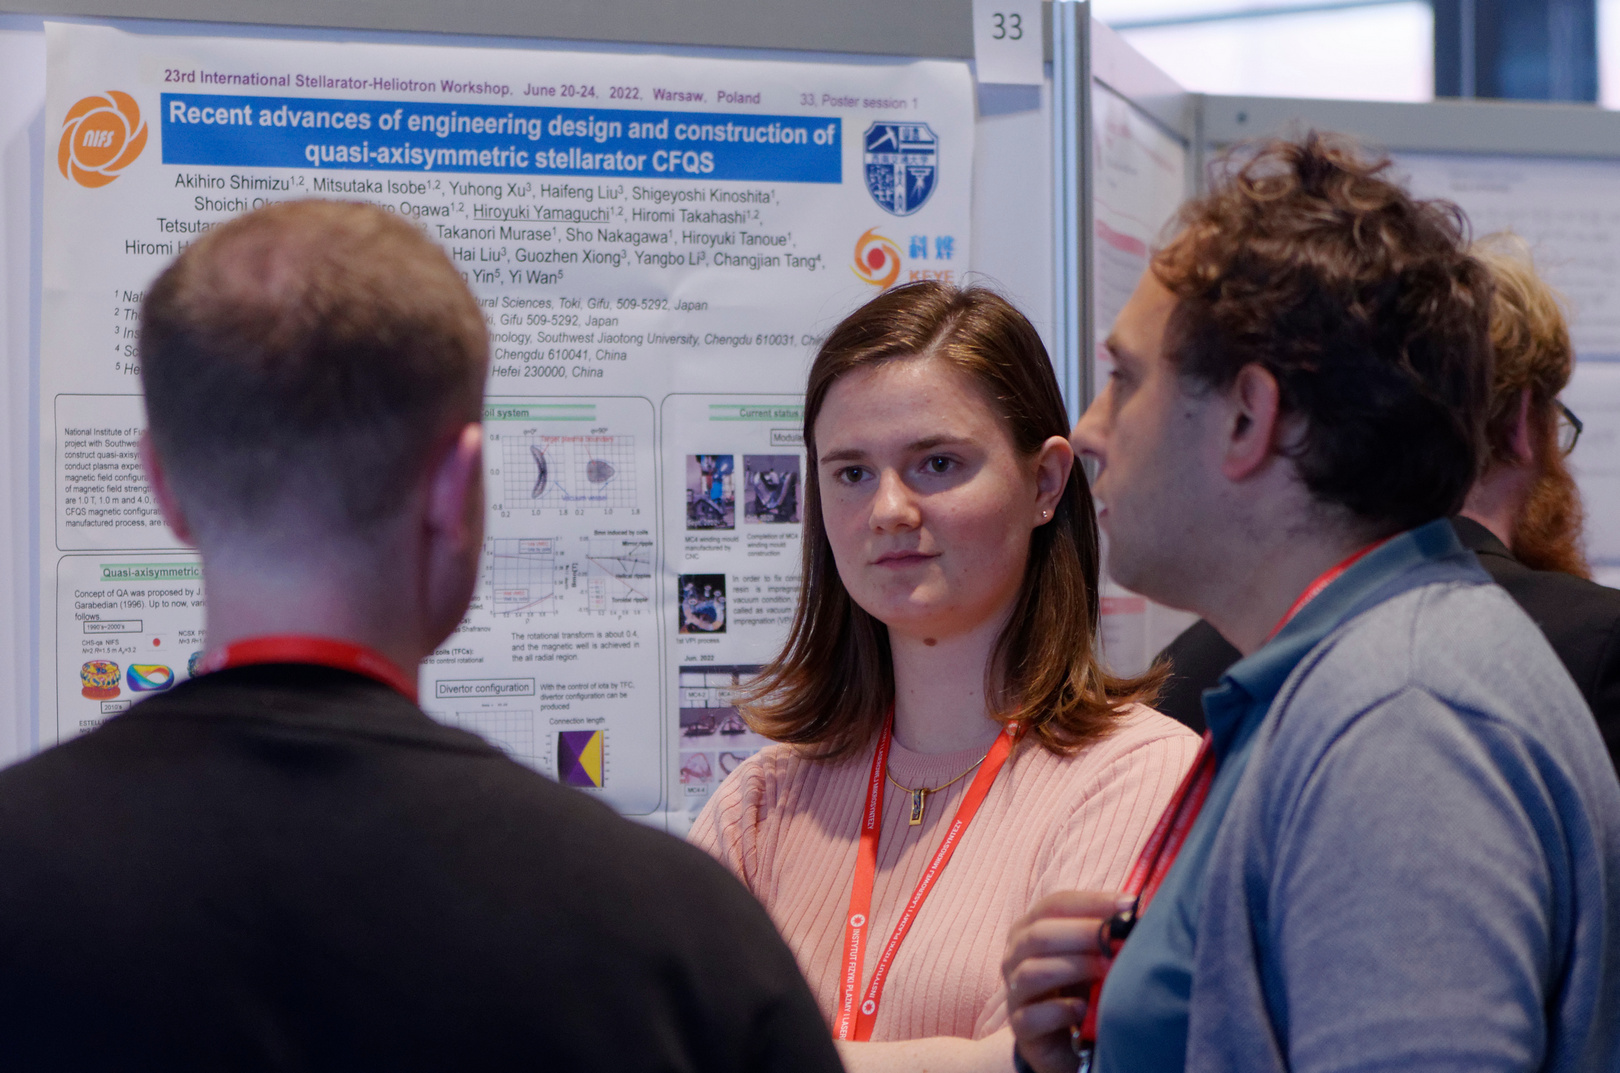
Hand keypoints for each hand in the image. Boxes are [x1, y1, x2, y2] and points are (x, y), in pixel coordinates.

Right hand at [1001, 891, 1133, 1072]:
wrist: (1062, 1040)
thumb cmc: (1077, 987)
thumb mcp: (1089, 956)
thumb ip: (1102, 936)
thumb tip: (1136, 914)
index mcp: (1029, 928)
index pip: (1054, 904)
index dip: (1091, 902)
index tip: (1128, 905)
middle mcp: (1015, 956)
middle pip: (1039, 934)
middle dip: (1083, 933)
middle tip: (1117, 939)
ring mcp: (1014, 992)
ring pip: (1033, 972)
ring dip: (1075, 967)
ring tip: (1107, 971)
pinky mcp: (1020, 1027)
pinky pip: (1033, 1016)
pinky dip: (1060, 1011)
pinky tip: (1084, 1010)